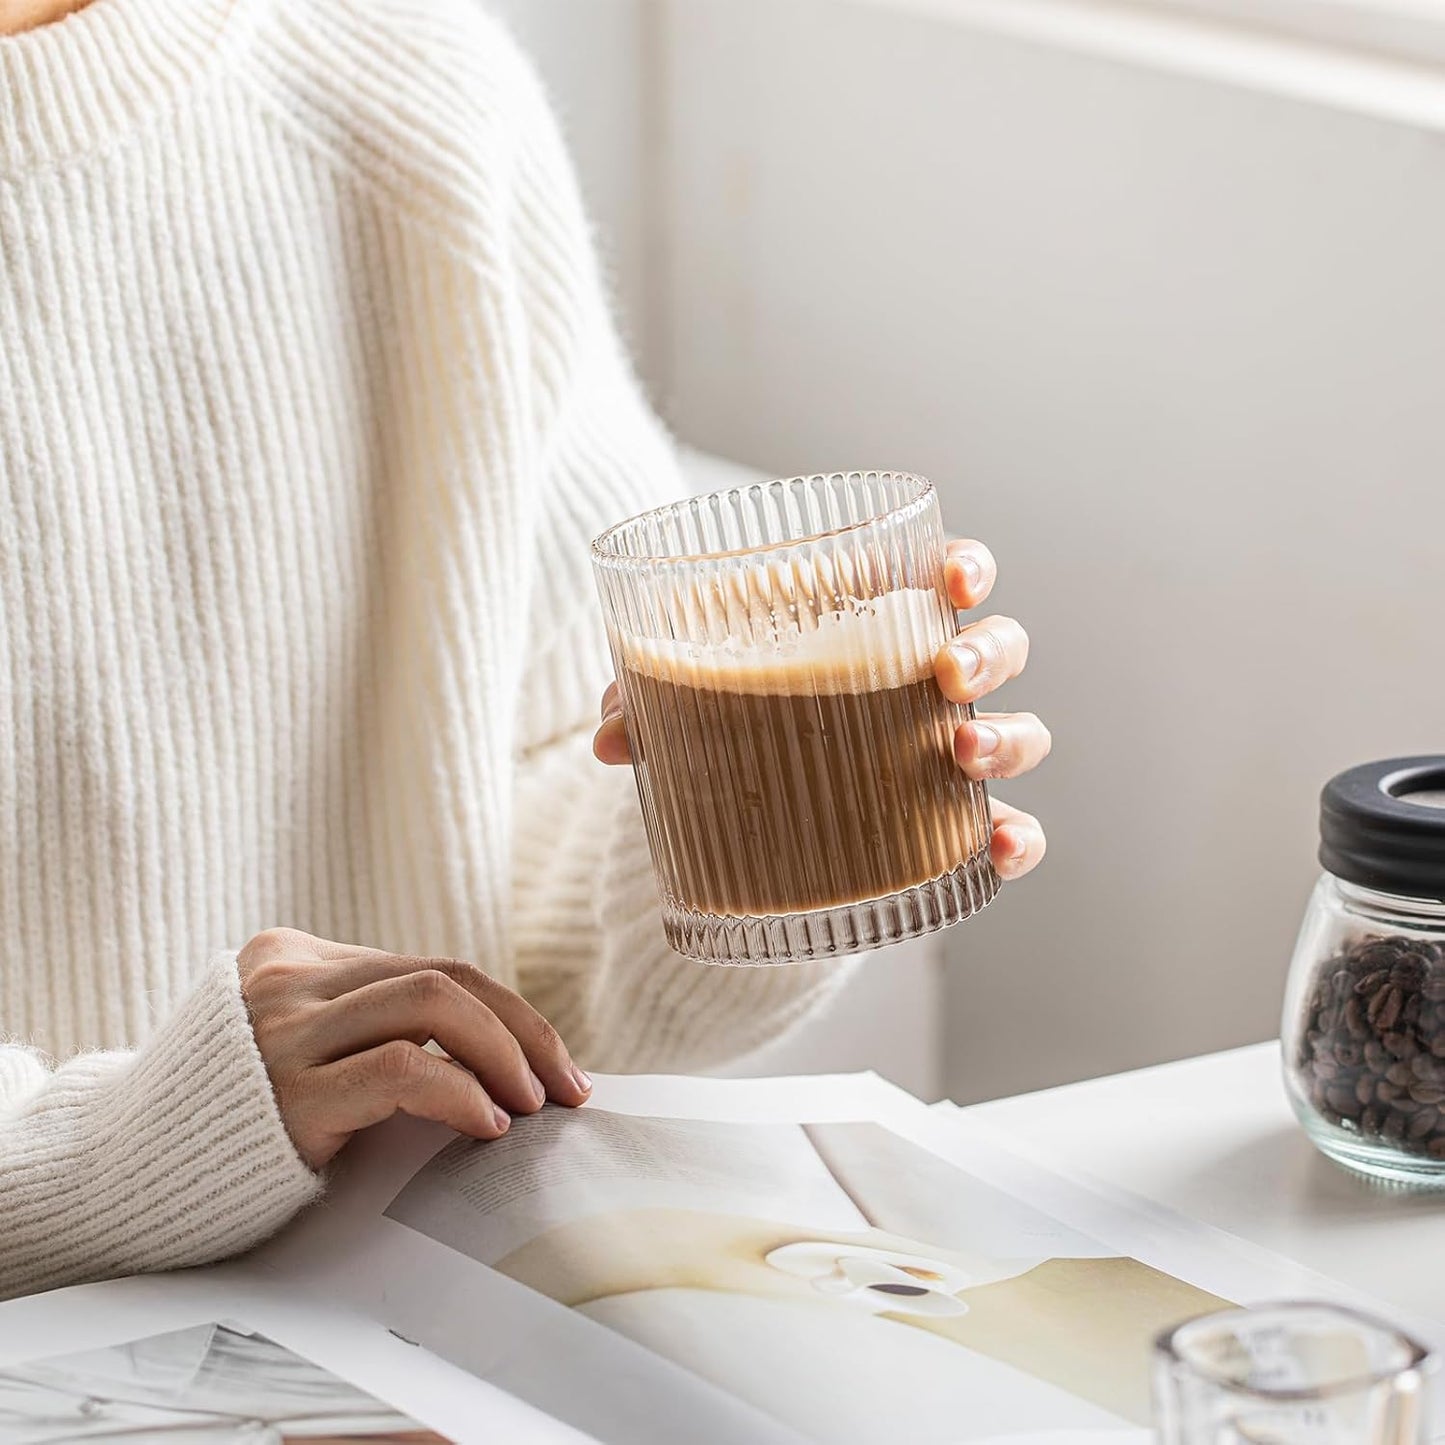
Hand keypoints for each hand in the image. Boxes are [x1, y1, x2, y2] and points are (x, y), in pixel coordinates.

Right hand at [237, 928, 591, 1168]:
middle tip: (567, 1089)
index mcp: (299, 958)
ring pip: (432, 1004)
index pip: (436, 967)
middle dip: (524, 1031)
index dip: (509, 1013)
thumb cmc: (238, 1119)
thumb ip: (368, 1027)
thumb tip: (500, 1053)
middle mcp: (291, 979)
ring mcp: (284, 1030)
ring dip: (505, 1055)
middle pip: (446, 978)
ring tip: (533, 1107)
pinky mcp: (285, 1093)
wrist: (123, 1175)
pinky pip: (399, 1068)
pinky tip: (485, 1125)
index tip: (555, 1065)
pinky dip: (459, 1090)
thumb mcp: (300, 1046)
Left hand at [593, 538, 1047, 880]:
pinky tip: (999, 848)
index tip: (953, 575)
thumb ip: (647, 700)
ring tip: (964, 752)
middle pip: (998, 647)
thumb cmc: (733, 718)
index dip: (964, 566)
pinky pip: (1009, 829)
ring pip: (1020, 730)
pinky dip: (1020, 839)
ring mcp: (947, 755)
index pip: (946, 576)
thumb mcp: (686, 699)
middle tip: (948, 674)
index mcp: (879, 625)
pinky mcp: (948, 828)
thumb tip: (609, 737)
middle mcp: (929, 684)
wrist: (746, 811)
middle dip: (988, 651)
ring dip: (1008, 737)